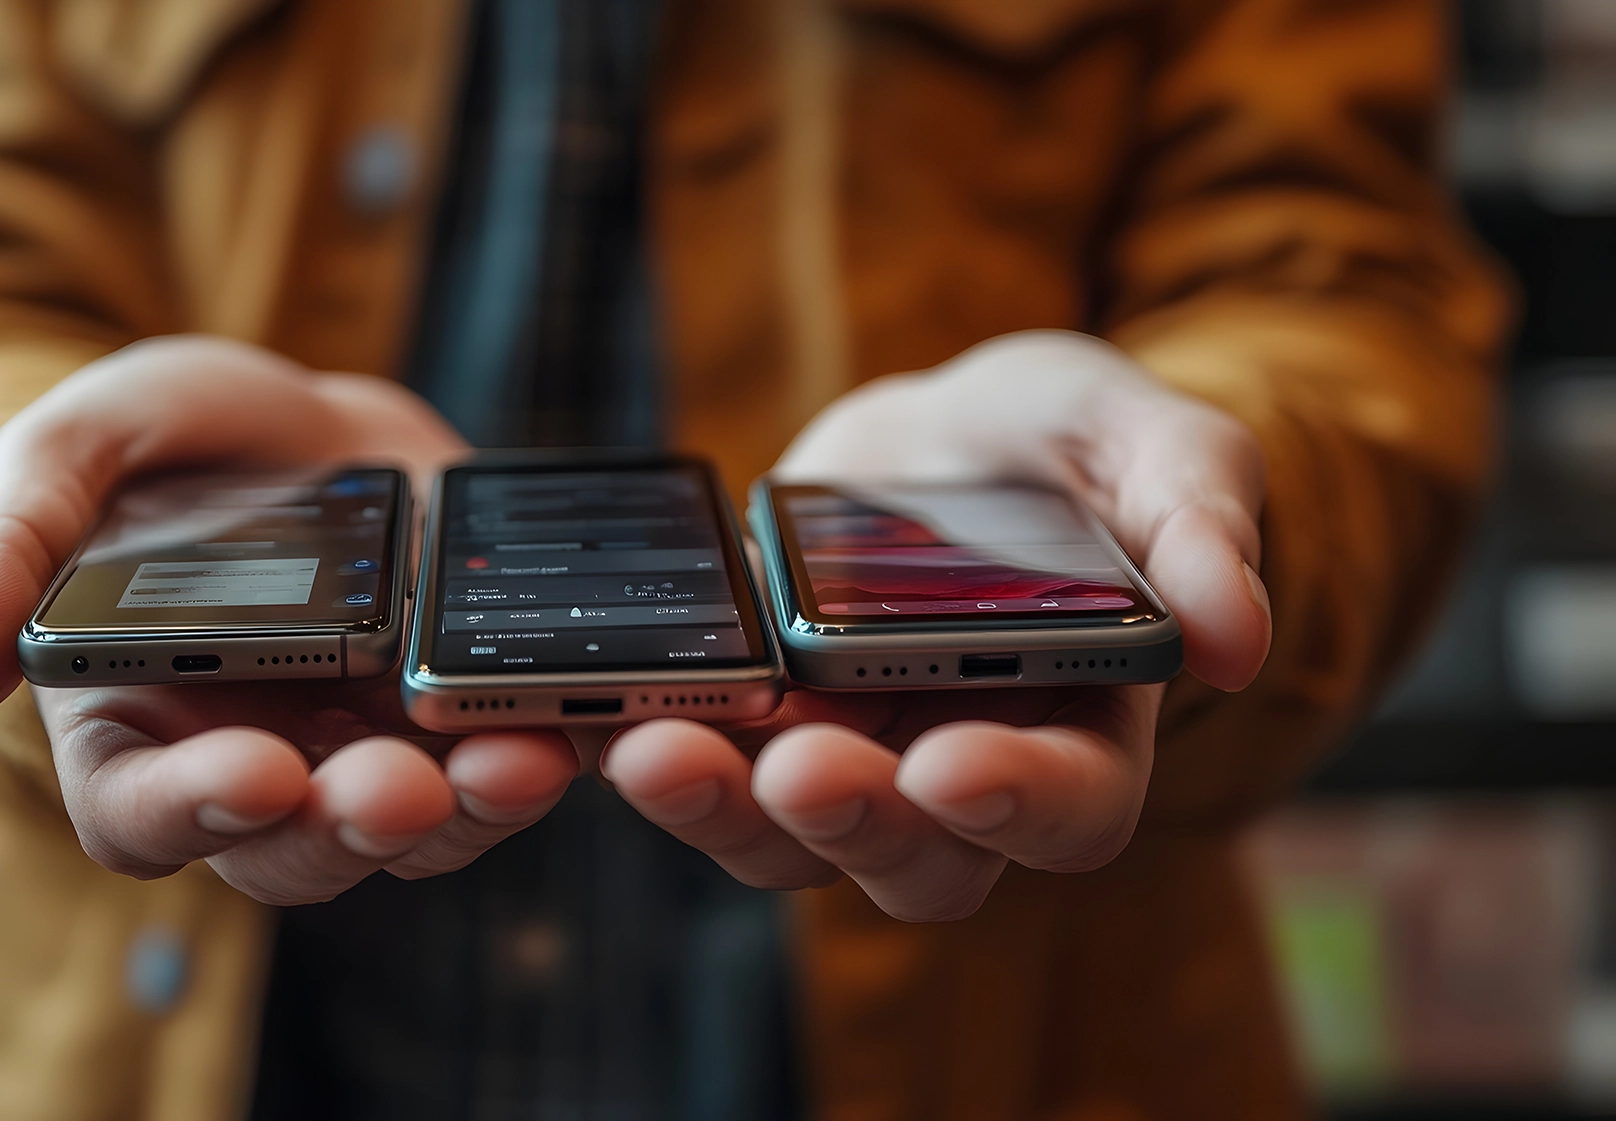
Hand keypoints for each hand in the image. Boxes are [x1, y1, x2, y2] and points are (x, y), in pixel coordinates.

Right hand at [0, 335, 578, 903]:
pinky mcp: (463, 704)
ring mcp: (370, 742)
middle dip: (355, 825)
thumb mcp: (65, 459)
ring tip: (524, 753)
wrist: (283, 421)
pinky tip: (596, 709)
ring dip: (475, 804)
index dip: (199, 808)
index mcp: (141, 733)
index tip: (256, 770)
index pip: (150, 816)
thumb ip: (2, 558)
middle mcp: (261, 765)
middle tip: (402, 785)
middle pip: (304, 846)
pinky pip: (514, 750)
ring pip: (424, 822)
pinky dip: (558, 743)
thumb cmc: (151, 452)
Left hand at [603, 330, 1270, 919]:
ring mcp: (846, 752)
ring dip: (720, 805)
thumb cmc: (1071, 447)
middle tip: (799, 768)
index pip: (1068, 809)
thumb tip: (1237, 632)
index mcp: (1080, 727)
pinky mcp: (750, 714)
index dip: (1017, 801)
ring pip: (780, 837)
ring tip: (660, 742)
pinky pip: (694, 755)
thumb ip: (1198, 522)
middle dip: (851, 823)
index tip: (957, 765)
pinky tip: (599, 699)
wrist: (950, 432)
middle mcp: (956, 770)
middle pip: (913, 857)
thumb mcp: (1149, 442)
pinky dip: (641, 739)